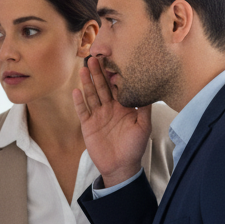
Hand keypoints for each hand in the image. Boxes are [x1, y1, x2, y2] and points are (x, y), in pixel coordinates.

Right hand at [73, 56, 151, 186]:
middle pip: (102, 87)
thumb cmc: (134, 147)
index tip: (112, 60)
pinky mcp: (88, 125)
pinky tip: (76, 91)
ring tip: (84, 69)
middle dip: (98, 73)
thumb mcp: (144, 127)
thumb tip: (148, 91)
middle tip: (94, 57)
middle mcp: (110, 108)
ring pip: (91, 95)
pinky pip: (83, 110)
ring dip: (87, 82)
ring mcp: (98, 115)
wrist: (121, 166)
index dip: (114, 74)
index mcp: (123, 107)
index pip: (117, 87)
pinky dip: (79, 101)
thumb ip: (145, 109)